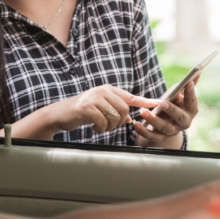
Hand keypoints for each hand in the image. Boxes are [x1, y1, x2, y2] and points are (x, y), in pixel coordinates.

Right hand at [43, 85, 158, 133]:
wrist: (59, 114)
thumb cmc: (81, 113)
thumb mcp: (99, 108)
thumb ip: (114, 110)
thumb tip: (129, 119)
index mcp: (108, 90)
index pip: (131, 97)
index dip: (146, 102)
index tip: (160, 103)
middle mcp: (103, 91)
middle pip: (124, 110)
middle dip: (119, 122)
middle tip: (108, 126)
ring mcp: (95, 98)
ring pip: (115, 117)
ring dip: (109, 127)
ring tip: (99, 126)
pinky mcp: (87, 107)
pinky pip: (103, 122)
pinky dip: (100, 128)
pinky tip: (93, 127)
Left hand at [134, 77, 199, 141]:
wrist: (167, 122)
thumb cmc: (174, 104)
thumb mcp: (180, 94)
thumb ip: (186, 85)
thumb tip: (197, 72)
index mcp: (191, 110)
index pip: (192, 101)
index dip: (191, 92)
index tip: (188, 82)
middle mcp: (184, 122)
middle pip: (180, 117)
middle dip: (172, 110)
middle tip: (163, 103)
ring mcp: (172, 130)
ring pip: (164, 127)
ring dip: (154, 120)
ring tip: (143, 111)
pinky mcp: (160, 137)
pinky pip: (152, 136)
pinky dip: (143, 131)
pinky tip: (136, 124)